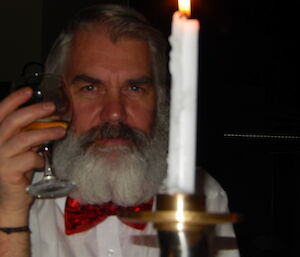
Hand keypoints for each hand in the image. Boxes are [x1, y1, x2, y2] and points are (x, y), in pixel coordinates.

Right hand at [0, 87, 65, 224]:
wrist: (11, 199)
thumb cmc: (18, 171)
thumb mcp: (22, 149)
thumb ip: (28, 135)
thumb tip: (48, 120)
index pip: (1, 112)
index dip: (14, 99)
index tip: (29, 91)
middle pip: (13, 121)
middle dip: (34, 111)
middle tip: (52, 107)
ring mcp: (0, 158)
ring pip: (24, 138)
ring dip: (45, 133)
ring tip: (61, 131)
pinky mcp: (8, 171)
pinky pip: (30, 158)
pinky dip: (41, 157)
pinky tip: (44, 161)